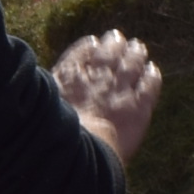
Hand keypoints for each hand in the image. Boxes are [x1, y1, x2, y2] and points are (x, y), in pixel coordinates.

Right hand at [51, 30, 162, 166]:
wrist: (78, 155)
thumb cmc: (54, 135)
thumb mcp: (41, 105)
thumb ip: (53, 87)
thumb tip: (52, 78)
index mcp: (69, 75)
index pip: (82, 51)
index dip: (90, 46)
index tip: (94, 43)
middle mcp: (97, 77)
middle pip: (109, 52)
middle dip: (115, 43)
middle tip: (119, 38)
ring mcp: (120, 90)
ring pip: (132, 63)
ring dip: (136, 53)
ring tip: (139, 47)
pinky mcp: (139, 107)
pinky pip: (150, 84)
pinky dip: (152, 75)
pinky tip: (152, 70)